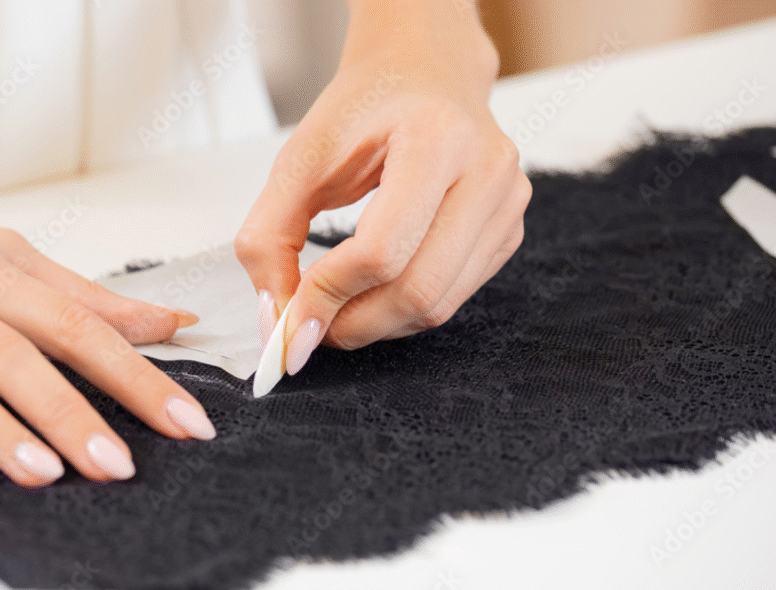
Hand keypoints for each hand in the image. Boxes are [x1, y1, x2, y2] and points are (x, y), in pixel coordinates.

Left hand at [236, 0, 530, 372]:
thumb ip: (270, 239)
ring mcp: (508, 205)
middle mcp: (487, 172)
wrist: (423, 73)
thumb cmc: (364, 108)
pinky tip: (371, 293)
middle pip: (416, 291)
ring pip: (437, 305)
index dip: (328, 296)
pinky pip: (453, 298)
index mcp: (436, 139)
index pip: (381, 251)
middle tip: (306, 329)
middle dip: (351, 323)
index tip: (286, 318)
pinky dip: (402, 312)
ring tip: (333, 311)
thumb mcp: (298, 160)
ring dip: (375, 325)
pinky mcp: (508, 231)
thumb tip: (274, 318)